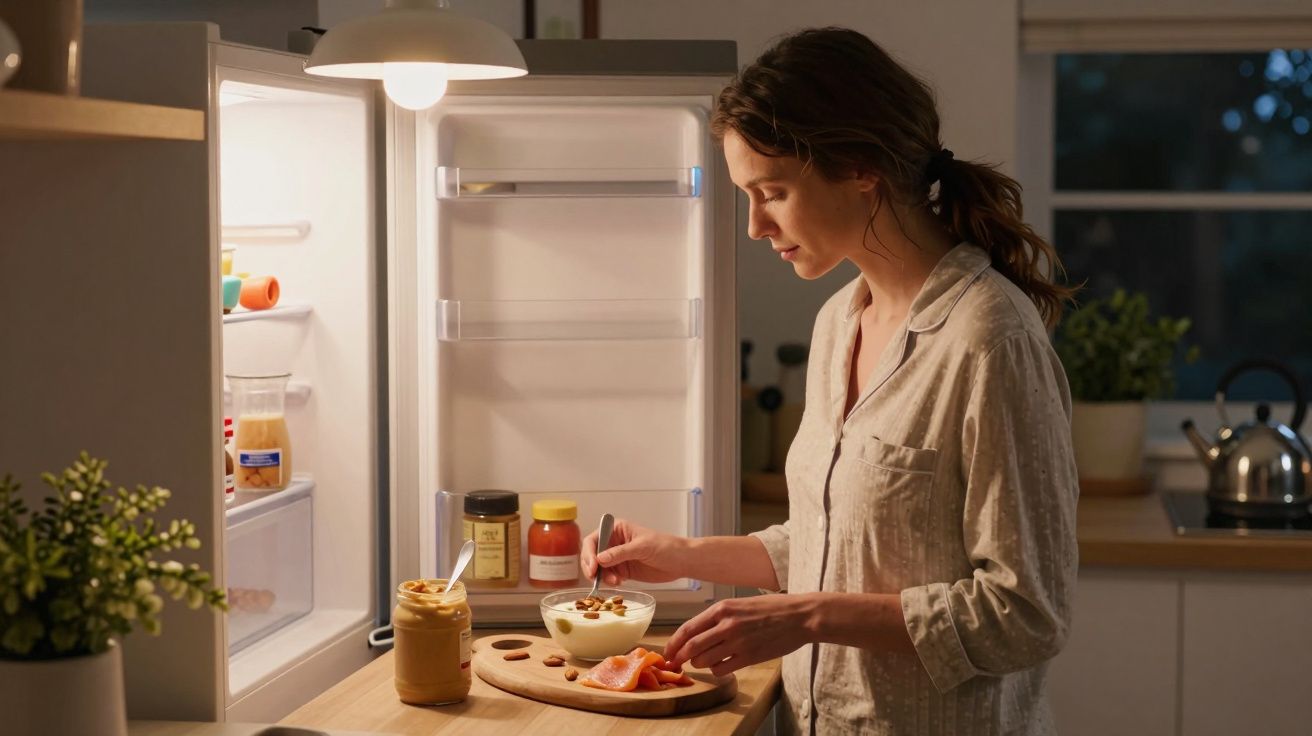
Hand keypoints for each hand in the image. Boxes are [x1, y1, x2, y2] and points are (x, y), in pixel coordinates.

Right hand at [581, 518, 686, 585]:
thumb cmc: (665, 546)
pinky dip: (609, 581)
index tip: (592, 567)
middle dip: (592, 567)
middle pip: (592, 555)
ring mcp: (618, 558)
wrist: (681, 561)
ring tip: (615, 581)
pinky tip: (619, 582)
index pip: (594, 540)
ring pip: (599, 568)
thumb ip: (620, 553)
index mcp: (616, 530)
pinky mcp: (623, 571)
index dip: (589, 553)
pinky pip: (609, 577)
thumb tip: (599, 559)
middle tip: (595, 578)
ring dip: (602, 577)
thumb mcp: (642, 547)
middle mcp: (614, 543)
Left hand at [664, 594, 816, 675]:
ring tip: (706, 661)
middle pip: (691, 647)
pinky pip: (722, 669)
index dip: (673, 643)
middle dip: (679, 657)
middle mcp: (726, 625)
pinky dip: (717, 670)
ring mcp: (737, 642)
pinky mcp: (749, 657)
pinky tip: (723, 665)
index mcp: (722, 609)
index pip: (687, 628)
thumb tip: (698, 633)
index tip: (667, 651)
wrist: (799, 616)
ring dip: (700, 664)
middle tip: (675, 663)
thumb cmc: (772, 608)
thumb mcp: (740, 604)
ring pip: (704, 660)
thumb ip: (719, 617)